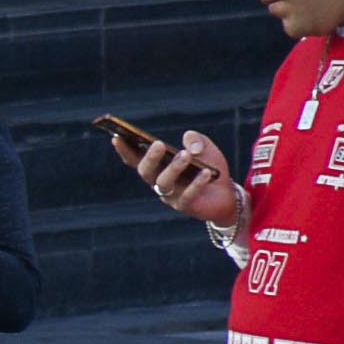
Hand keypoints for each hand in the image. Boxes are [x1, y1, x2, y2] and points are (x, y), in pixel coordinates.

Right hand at [115, 126, 243, 225]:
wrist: (227, 195)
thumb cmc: (209, 168)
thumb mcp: (205, 148)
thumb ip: (196, 140)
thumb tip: (190, 146)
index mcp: (157, 167)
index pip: (135, 159)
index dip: (124, 150)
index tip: (116, 137)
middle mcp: (158, 182)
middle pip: (146, 172)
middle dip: (150, 158)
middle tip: (158, 144)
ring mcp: (170, 196)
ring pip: (164, 183)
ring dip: (174, 168)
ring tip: (186, 155)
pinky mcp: (185, 206)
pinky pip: (188, 195)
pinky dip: (196, 184)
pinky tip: (207, 173)